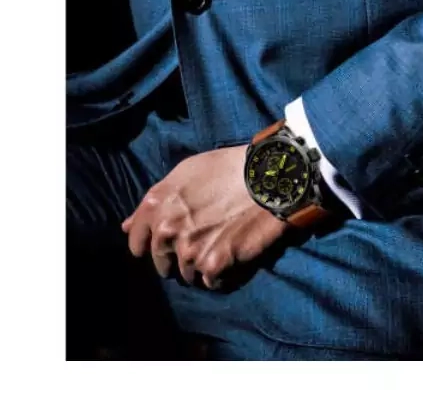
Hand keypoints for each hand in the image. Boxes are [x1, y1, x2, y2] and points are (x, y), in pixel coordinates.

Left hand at [121, 145, 287, 288]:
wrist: (266, 178)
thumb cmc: (226, 169)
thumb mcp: (184, 173)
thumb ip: (154, 201)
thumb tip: (127, 227)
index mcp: (157, 207)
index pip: (136, 241)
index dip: (146, 247)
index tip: (161, 249)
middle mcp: (167, 231)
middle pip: (162, 263)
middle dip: (176, 258)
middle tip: (200, 244)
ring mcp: (190, 250)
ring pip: (187, 274)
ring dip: (201, 266)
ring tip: (220, 247)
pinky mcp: (215, 264)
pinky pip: (211, 282)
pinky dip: (220, 275)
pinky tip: (231, 258)